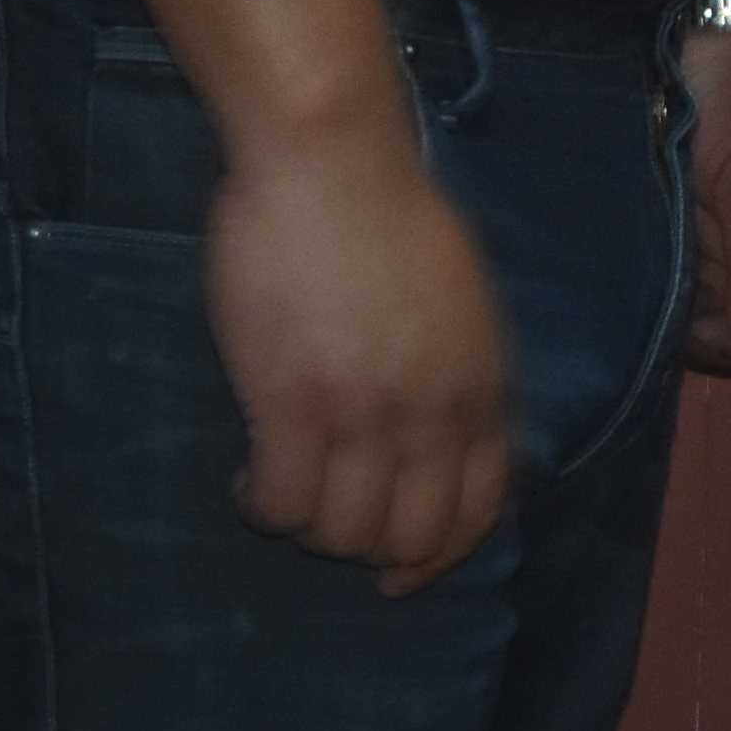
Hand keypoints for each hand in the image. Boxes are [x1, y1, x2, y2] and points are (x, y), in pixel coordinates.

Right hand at [202, 110, 516, 591]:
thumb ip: (459, 377)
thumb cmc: (390, 214)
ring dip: (308, 526)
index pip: (480, 511)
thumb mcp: (461, 304)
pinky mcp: (292, 404)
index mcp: (481, 388)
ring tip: (283, 489)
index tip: (399, 569)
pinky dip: (262, 505)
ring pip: (340, 532)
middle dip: (367, 547)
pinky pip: (281, 502)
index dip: (439, 556)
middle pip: (409, 536)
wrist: (332, 161)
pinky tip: (249, 477)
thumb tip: (440, 440)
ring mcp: (363, 414)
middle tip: (326, 520)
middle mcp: (432, 414)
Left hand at [680, 7, 730, 374]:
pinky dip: (675, 281)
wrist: (708, 25)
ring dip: (692, 311)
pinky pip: (695, 268)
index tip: (715, 337)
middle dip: (723, 334)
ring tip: (653, 303)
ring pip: (722, 301)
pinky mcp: (703, 211)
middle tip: (673, 326)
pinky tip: (646, 279)